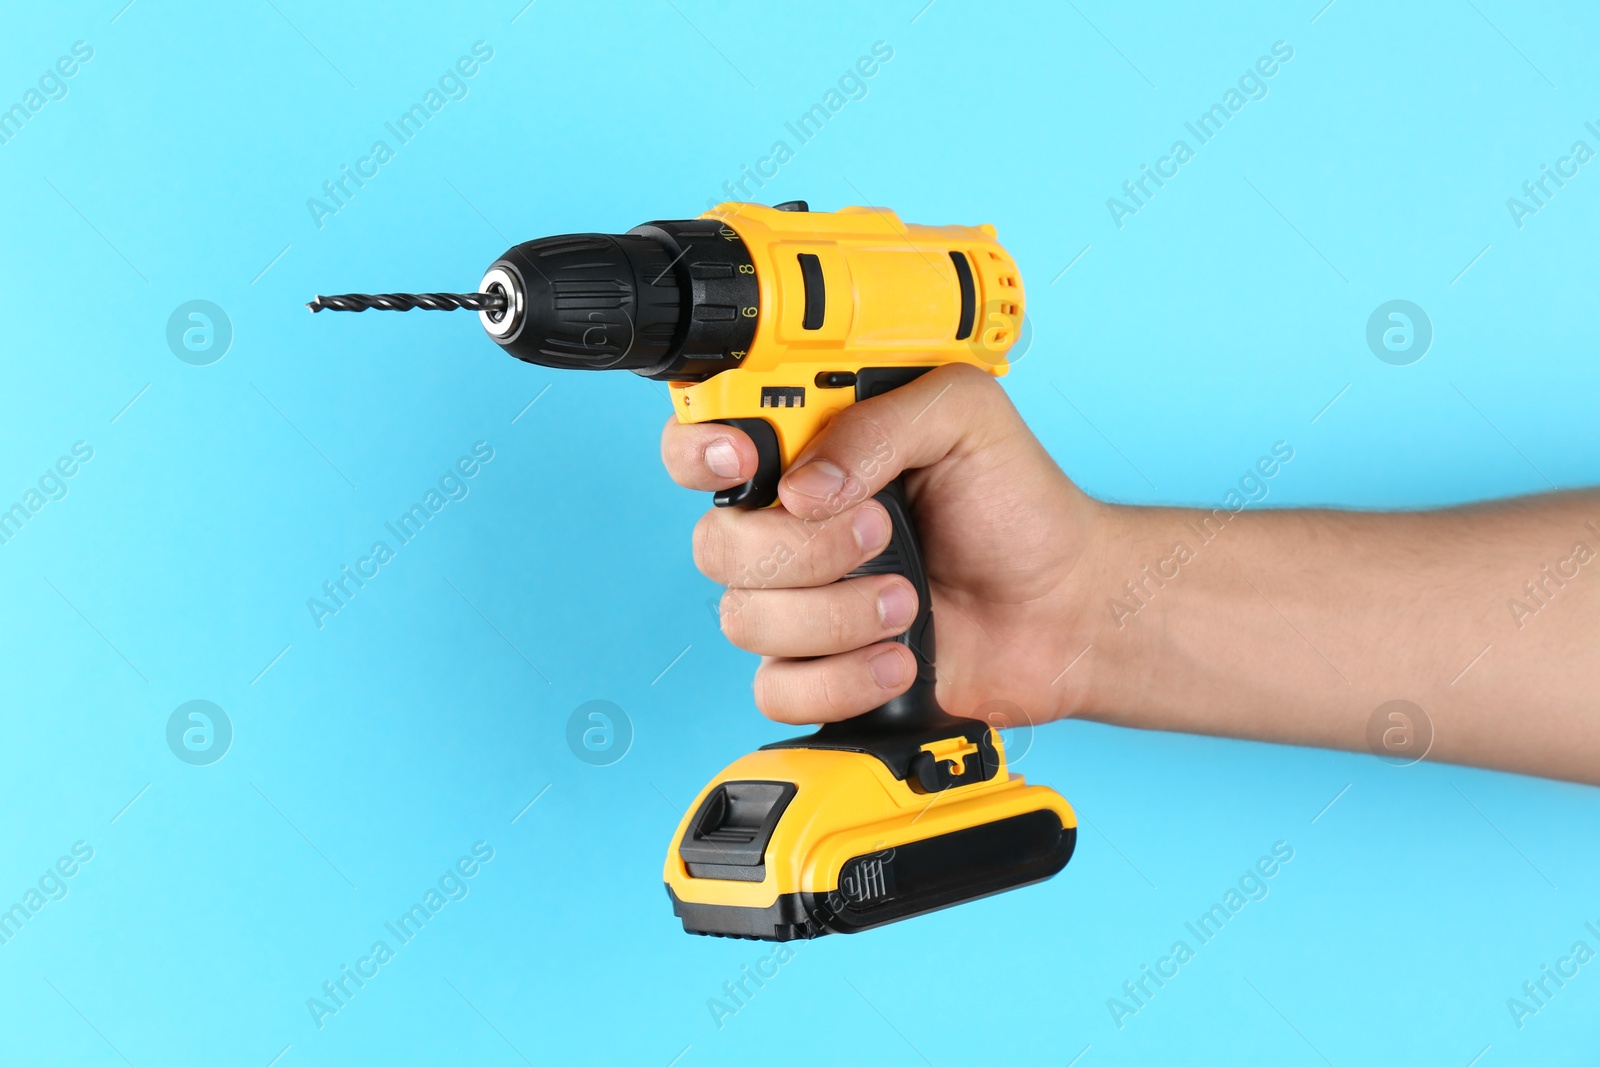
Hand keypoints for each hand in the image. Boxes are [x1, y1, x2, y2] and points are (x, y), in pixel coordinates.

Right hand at [659, 363, 1106, 726]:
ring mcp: (801, 604)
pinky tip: (899, 657)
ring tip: (910, 599)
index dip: (700, 452)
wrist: (1064, 605)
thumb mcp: (962, 415)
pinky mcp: (820, 673)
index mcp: (808, 454)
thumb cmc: (1015, 506)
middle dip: (800, 548)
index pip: (704, 446)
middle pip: (717, 544)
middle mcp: (790, 529)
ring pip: (745, 620)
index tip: (745, 461)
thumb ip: (879, 422)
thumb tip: (803, 485)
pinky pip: (777, 689)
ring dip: (834, 615)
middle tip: (880, 533)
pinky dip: (841, 678)